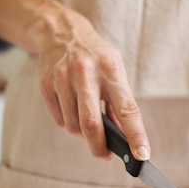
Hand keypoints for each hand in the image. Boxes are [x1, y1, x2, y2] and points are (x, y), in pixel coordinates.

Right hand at [36, 14, 150, 160]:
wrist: (61, 31)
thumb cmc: (95, 56)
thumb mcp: (114, 70)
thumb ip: (118, 102)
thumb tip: (123, 138)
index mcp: (110, 69)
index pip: (126, 109)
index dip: (136, 135)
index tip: (142, 155)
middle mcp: (86, 73)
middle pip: (92, 124)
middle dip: (99, 147)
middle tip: (105, 156)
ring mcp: (63, 78)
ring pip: (73, 126)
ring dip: (82, 133)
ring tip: (87, 120)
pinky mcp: (46, 84)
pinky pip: (60, 119)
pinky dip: (69, 122)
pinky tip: (72, 108)